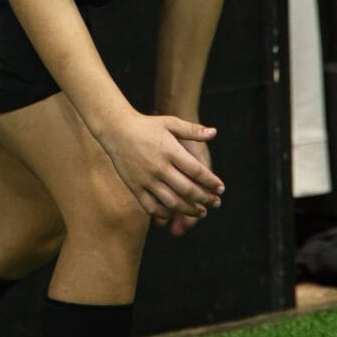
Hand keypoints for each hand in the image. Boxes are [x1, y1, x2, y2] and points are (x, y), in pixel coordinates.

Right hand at [101, 112, 221, 222]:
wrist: (116, 130)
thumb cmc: (146, 125)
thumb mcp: (170, 123)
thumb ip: (193, 130)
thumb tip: (214, 133)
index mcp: (170, 151)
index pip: (197, 172)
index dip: (211, 182)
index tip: (221, 189)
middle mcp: (159, 167)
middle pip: (188, 190)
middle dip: (205, 199)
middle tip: (215, 203)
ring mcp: (146, 180)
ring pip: (172, 202)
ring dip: (190, 210)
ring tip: (201, 211)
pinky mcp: (135, 188)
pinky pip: (152, 207)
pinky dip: (166, 214)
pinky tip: (176, 212)